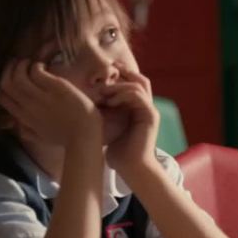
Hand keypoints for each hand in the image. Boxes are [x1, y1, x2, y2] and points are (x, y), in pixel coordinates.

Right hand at [0, 59, 102, 145]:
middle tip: (18, 63)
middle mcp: (28, 107)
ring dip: (22, 65)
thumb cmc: (68, 137)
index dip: (4, 84)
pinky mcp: (55, 88)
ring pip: (18, 75)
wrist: (85, 137)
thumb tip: (18, 128)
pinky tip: (44, 66)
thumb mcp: (42, 137)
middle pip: (6, 83)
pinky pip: (36, 70)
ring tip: (30, 63)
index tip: (13, 77)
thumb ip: (28, 132)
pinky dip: (36, 65)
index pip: (2, 97)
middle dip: (9, 69)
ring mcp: (41, 97)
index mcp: (24, 118)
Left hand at [102, 63, 159, 179]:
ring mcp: (150, 111)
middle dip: (125, 71)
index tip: (104, 73)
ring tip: (104, 90)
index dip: (121, 75)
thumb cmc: (118, 152)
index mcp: (139, 108)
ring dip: (120, 85)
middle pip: (140, 80)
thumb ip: (104, 113)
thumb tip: (87, 102)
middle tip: (108, 68)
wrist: (131, 168)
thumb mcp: (108, 127)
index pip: (133, 84)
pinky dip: (124, 95)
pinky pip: (139, 97)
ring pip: (139, 86)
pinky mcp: (151, 116)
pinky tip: (111, 101)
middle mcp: (147, 107)